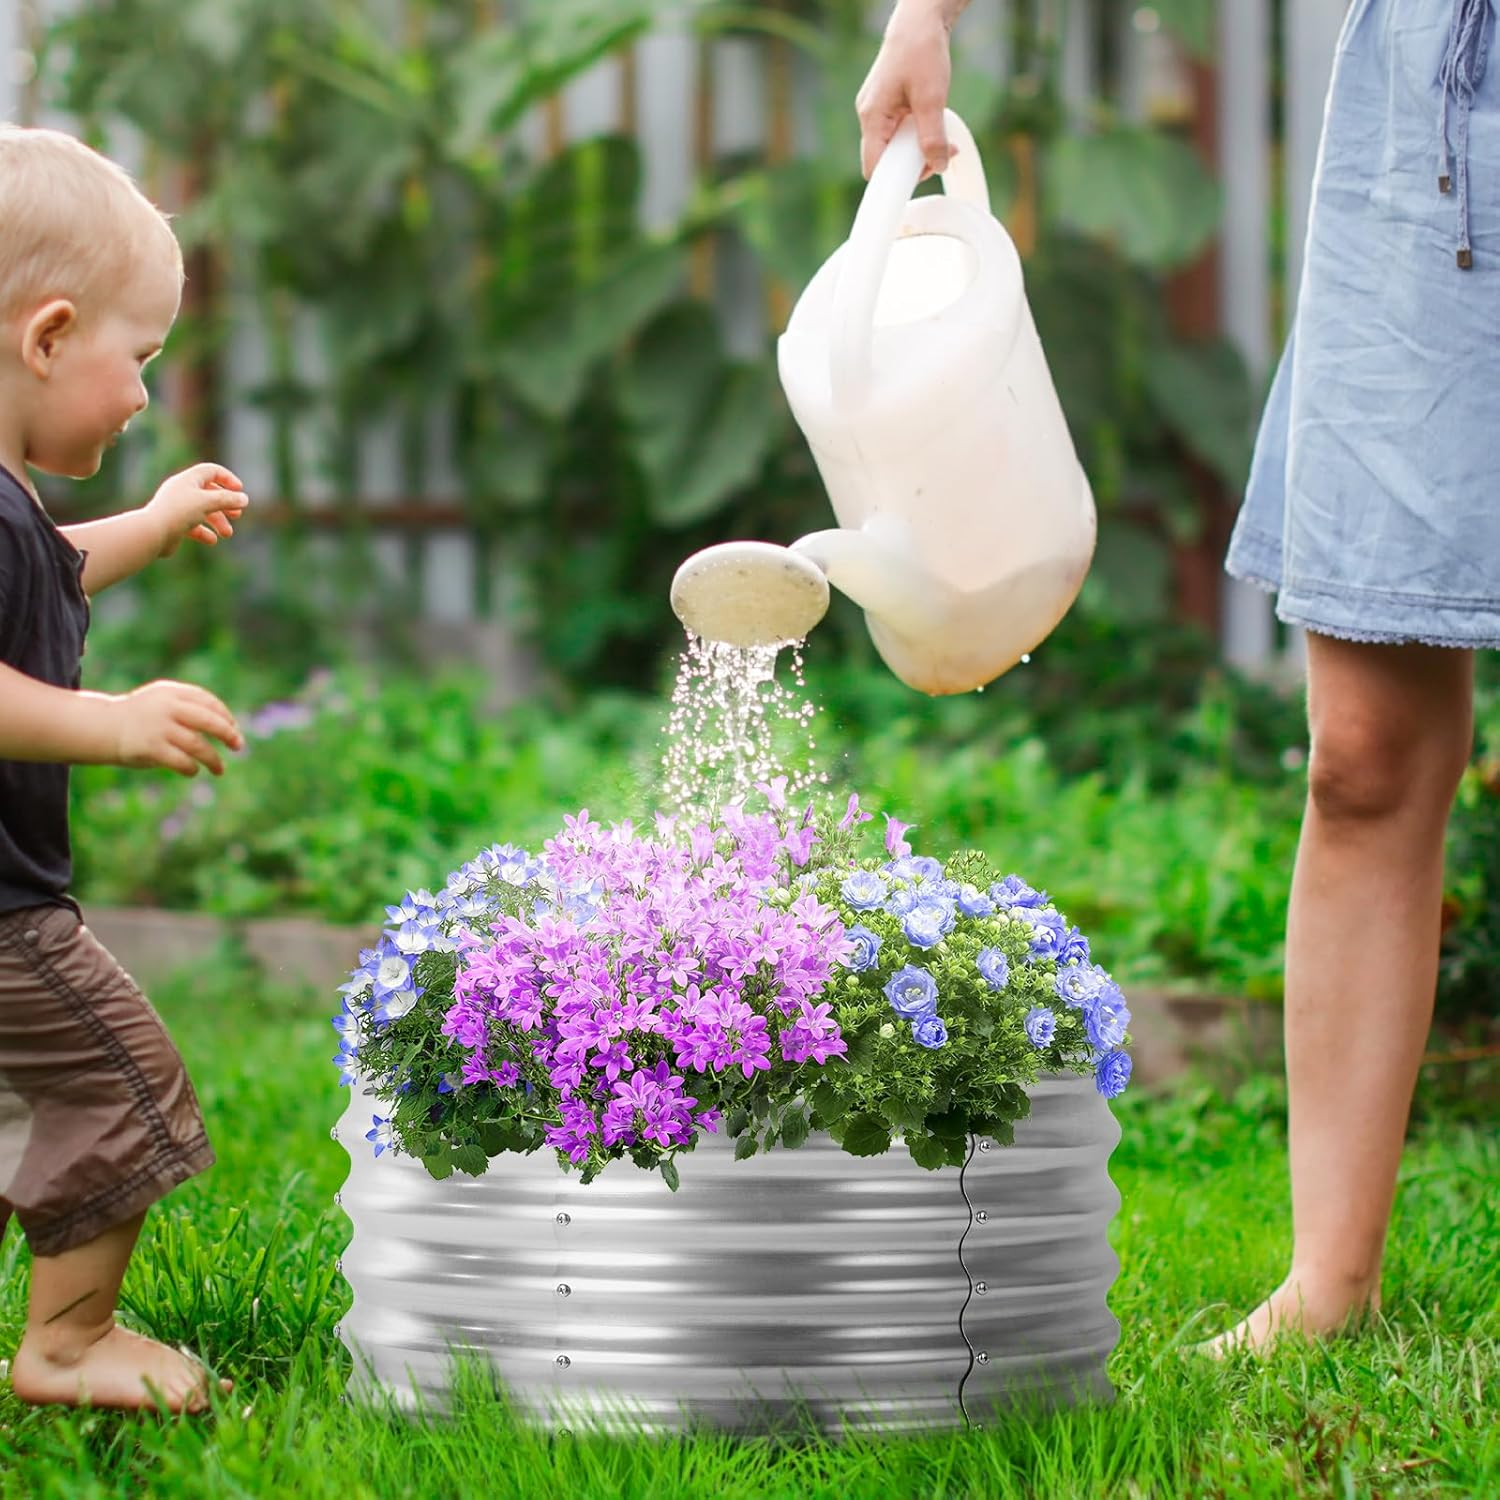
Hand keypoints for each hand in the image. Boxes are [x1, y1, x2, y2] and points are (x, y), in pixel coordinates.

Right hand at [108, 680, 243, 776]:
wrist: (103, 726)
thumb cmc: (141, 717)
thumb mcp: (163, 701)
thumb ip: (189, 708)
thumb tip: (229, 727)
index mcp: (171, 692)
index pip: (207, 701)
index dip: (224, 715)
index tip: (233, 727)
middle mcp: (167, 707)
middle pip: (209, 720)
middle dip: (228, 734)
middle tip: (238, 745)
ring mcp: (159, 727)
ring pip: (197, 745)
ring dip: (213, 759)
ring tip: (220, 769)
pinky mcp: (151, 747)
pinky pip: (181, 761)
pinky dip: (191, 768)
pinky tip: (194, 771)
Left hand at [147, 463, 248, 558]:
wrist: (152, 533)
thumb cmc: (179, 512)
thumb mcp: (208, 502)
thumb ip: (228, 500)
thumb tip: (244, 499)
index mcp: (188, 479)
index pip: (211, 471)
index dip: (228, 479)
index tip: (240, 491)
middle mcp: (182, 491)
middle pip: (210, 493)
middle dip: (225, 504)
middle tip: (237, 515)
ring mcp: (177, 508)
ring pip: (203, 511)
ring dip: (218, 522)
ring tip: (227, 534)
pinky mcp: (174, 524)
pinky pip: (193, 526)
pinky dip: (205, 533)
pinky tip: (212, 541)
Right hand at [856, 2, 956, 179]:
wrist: (919, 20)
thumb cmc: (921, 50)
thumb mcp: (931, 98)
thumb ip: (932, 136)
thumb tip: (938, 165)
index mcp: (872, 117)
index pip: (873, 168)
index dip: (894, 181)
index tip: (920, 177)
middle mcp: (869, 116)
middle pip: (884, 160)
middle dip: (912, 163)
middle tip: (939, 154)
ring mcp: (876, 111)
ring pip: (893, 146)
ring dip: (917, 148)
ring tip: (940, 137)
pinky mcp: (887, 105)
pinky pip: (897, 132)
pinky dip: (915, 135)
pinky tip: (930, 123)